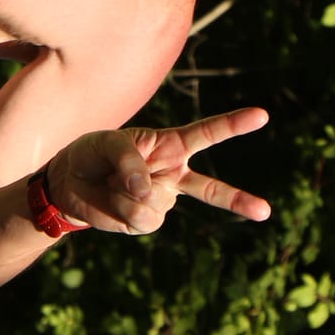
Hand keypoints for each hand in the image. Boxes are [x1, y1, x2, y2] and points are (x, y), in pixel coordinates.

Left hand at [50, 107, 271, 234]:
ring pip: (155, 200)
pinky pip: (141, 215)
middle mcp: (173, 173)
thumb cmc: (93, 154)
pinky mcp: (147, 219)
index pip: (206, 133)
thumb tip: (149, 191)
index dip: (234, 124)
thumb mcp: (105, 143)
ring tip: (111, 182)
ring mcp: (162, 199)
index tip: (262, 116)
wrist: (69, 183)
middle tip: (265, 211)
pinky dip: (123, 207)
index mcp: (169, 144)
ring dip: (127, 191)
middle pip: (210, 188)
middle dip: (238, 200)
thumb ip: (128, 160)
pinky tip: (113, 199)